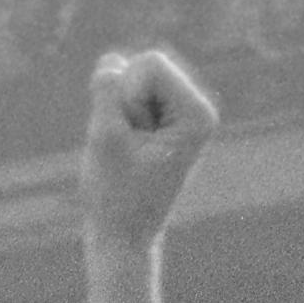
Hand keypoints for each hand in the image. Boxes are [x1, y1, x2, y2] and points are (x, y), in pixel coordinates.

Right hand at [80, 47, 217, 250]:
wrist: (122, 241)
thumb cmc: (115, 198)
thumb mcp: (105, 138)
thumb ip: (107, 90)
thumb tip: (112, 61)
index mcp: (198, 114)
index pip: (149, 63)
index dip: (125, 97)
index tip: (132, 141)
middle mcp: (197, 109)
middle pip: (140, 68)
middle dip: (121, 105)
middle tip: (127, 151)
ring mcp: (180, 115)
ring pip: (128, 82)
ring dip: (115, 116)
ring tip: (126, 154)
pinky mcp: (162, 122)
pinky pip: (124, 96)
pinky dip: (115, 121)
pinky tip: (125, 152)